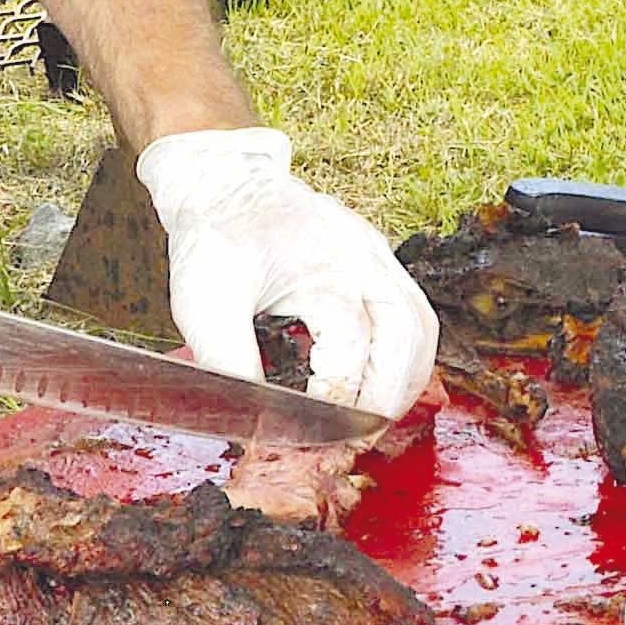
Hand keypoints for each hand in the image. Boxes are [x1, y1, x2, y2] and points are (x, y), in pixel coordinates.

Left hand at [137, 126, 439, 419]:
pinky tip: (376, 387)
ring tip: (370, 423)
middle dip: (385, 398)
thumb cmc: (216, 237)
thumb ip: (229, 363)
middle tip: (353, 441)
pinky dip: (404, 360)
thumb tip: (253, 425)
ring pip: (421, 329)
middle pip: (407, 336)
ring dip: (404, 382)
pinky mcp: (376, 264)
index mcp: (324, 261)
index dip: (335, 396)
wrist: (225, 183)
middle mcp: (364, 257)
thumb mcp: (204, 302)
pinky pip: (413, 316)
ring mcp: (377, 257)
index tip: (309, 435)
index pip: (351, 340)